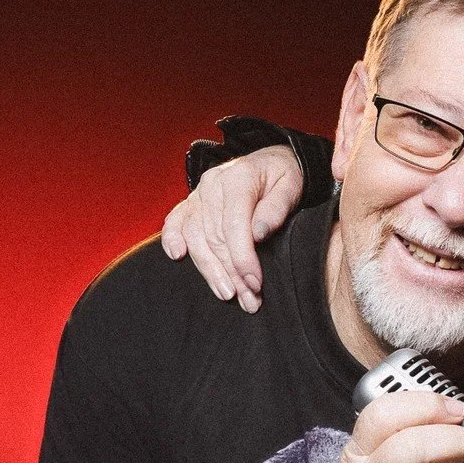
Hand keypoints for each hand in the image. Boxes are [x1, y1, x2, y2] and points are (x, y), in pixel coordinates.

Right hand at [162, 145, 303, 312]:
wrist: (270, 161)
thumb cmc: (282, 176)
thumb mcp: (291, 186)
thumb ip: (276, 208)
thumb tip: (258, 234)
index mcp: (238, 179)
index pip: (235, 225)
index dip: (243, 259)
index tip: (255, 284)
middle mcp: (213, 186)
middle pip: (214, 237)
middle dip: (231, 274)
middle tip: (249, 300)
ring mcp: (199, 194)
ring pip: (196, 237)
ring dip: (210, 270)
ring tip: (228, 294)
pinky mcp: (191, 203)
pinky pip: (175, 221)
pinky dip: (172, 238)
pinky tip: (177, 256)